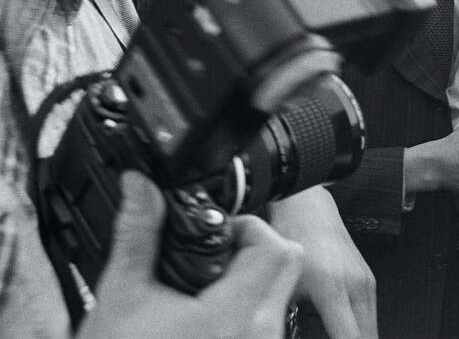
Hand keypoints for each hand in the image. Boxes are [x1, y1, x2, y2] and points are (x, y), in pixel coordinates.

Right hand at [79, 171, 303, 338]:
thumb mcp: (121, 299)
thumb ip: (138, 236)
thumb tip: (141, 186)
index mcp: (234, 316)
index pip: (279, 248)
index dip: (249, 228)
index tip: (217, 233)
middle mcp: (259, 335)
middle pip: (286, 265)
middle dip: (251, 251)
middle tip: (209, 261)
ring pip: (279, 295)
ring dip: (247, 283)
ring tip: (201, 294)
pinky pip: (269, 322)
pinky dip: (244, 311)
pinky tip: (204, 320)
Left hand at [270, 187, 377, 338]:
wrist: (309, 211)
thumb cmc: (293, 243)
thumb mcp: (284, 287)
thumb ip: (290, 319)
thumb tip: (284, 333)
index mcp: (332, 289)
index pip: (350, 338)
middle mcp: (355, 285)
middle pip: (368, 336)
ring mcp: (366, 281)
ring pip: (371, 328)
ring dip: (359, 336)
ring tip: (336, 334)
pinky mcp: (368, 279)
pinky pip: (371, 314)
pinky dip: (361, 328)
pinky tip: (344, 330)